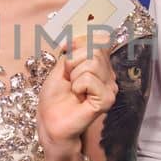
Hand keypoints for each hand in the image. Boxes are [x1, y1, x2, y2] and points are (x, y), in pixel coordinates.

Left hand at [37, 42, 116, 158]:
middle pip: (94, 49)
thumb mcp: (61, 67)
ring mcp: (110, 87)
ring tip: (74, 90)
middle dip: (73, 62)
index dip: (80, 44)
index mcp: (99, 65)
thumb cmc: (54, 98)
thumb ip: (73, 51)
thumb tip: (79, 38)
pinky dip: (78, 85)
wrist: (50, 122)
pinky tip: (78, 97)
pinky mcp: (106, 100)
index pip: (99, 40)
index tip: (67, 56)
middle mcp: (108, 75)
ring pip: (92, 63)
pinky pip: (90, 79)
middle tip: (69, 80)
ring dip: (74, 76)